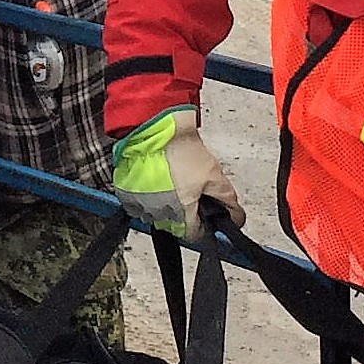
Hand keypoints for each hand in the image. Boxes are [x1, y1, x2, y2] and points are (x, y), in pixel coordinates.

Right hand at [111, 106, 245, 233]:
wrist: (154, 128)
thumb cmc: (180, 150)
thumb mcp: (214, 176)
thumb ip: (228, 201)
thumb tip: (236, 217)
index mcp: (178, 216)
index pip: (196, 235)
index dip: (206, 223)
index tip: (208, 211)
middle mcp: (157, 215)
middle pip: (177, 224)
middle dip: (187, 209)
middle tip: (193, 188)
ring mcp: (139, 204)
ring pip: (159, 212)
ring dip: (168, 201)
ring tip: (175, 179)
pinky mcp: (127, 192)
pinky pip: (141, 201)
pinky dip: (150, 193)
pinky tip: (160, 176)